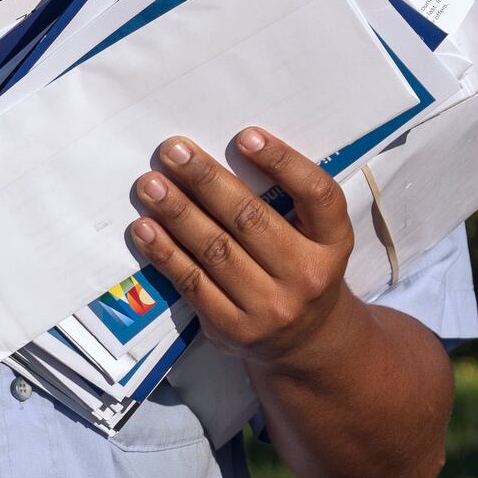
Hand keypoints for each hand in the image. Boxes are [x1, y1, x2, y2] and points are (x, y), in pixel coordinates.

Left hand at [127, 128, 362, 375]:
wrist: (304, 342)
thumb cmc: (300, 268)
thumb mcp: (314, 237)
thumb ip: (285, 201)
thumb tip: (222, 155)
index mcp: (333, 243)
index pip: (316, 195)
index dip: (283, 162)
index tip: (245, 136)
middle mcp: (307, 276)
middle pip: (250, 219)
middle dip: (206, 180)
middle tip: (174, 150)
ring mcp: (270, 308)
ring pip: (215, 250)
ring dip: (177, 212)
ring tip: (150, 185)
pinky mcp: (234, 329)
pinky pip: (193, 283)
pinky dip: (165, 253)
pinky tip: (145, 228)